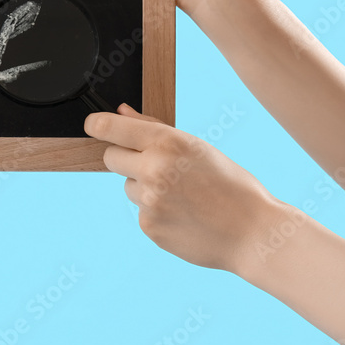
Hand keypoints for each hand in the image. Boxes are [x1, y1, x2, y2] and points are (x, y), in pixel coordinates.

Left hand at [86, 104, 283, 272]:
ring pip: (128, 186)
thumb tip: (121, 112)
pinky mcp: (149, 226)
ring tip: (181, 195)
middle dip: (124, 158)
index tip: (91, 124)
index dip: (96, 124)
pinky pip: (141, 211)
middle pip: (110, 157)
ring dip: (144, 187)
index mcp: (168, 143)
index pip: (112, 128)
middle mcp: (153, 170)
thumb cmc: (230, 184)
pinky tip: (183, 214)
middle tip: (152, 165)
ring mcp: (149, 201)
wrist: (253, 232)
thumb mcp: (196, 147)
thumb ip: (153, 128)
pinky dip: (156, 212)